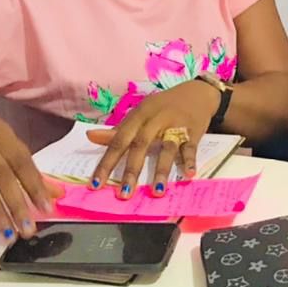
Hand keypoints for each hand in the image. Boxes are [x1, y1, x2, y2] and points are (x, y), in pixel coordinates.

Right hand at [0, 114, 61, 238]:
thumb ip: (28, 168)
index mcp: (0, 133)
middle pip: (0, 176)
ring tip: (9, 234)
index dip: (34, 185)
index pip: (21, 161)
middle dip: (16, 205)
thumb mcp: (6, 144)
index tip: (46, 209)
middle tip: (28, 229)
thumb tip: (56, 194)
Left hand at [86, 80, 218, 198]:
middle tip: (124, 194)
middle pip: (141, 145)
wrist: (197, 92)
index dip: (107, 162)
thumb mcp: (140, 114)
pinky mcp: (193, 131)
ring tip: (157, 191)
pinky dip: (190, 160)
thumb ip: (118, 129)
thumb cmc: (163, 107)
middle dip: (131, 170)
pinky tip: (189, 174)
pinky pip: (191, 147)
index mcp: (138, 116)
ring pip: (166, 148)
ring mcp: (175, 126)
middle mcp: (155, 120)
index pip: (119, 141)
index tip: (96, 184)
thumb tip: (90, 136)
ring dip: (161, 170)